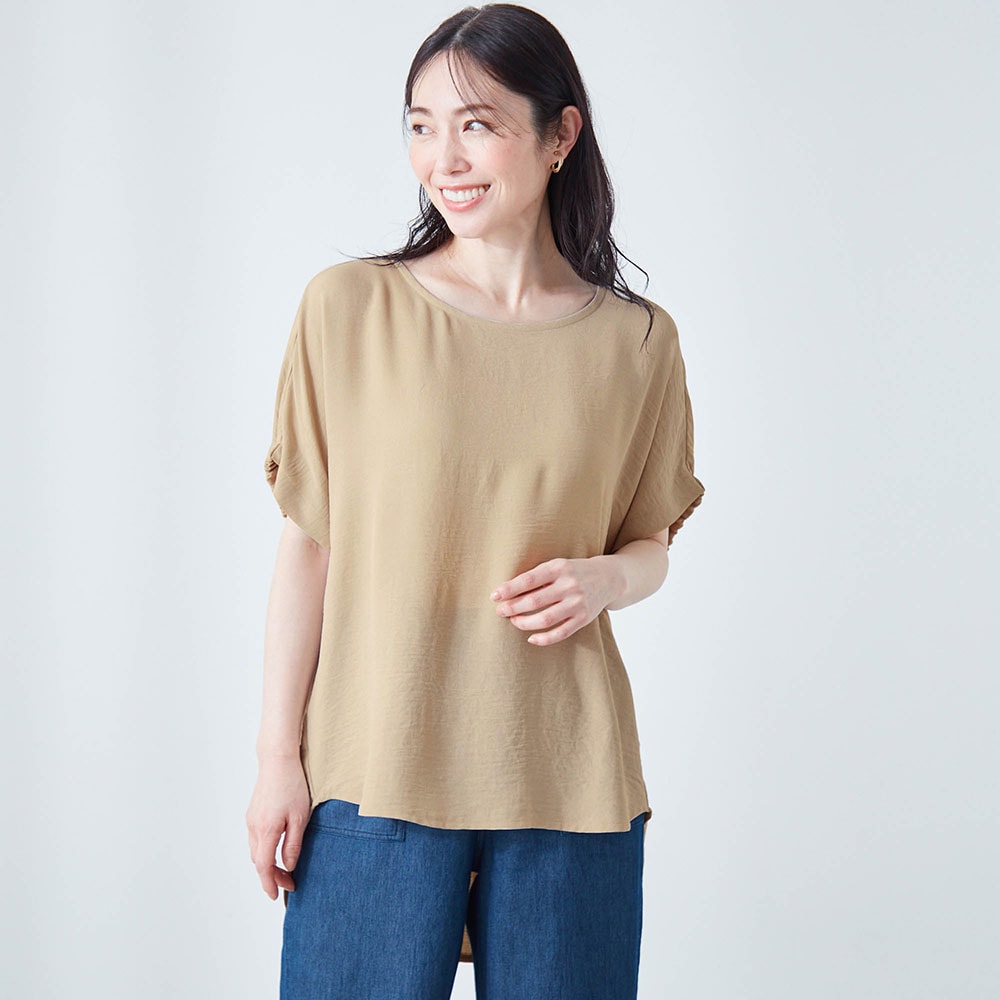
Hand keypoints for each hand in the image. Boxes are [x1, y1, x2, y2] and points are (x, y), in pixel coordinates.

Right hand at [245, 755, 311, 899]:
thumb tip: (289, 865)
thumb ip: (293, 844)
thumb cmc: (292, 785)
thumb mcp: (300, 817)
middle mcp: (254, 827)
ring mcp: (251, 820)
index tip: (276, 895)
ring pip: (255, 851)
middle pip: (258, 861)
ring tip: (285, 869)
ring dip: (267, 864)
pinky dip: (264, 851)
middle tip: (289, 883)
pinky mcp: (253, 813)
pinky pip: (255, 839)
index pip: (264, 867)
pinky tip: (276, 850)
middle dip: (271, 876)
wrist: (277, 760)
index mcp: (266, 831)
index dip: (269, 884)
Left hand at [490, 555, 623, 645]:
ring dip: (524, 622)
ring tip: (514, 621)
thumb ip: (537, 576)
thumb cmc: (574, 571)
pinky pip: (561, 632)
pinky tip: (531, 638)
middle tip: (500, 611)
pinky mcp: (584, 618)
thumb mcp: (558, 565)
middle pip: (534, 600)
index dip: (510, 589)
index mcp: (559, 568)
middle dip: (513, 607)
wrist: (609, 577)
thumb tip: (507, 590)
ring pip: (545, 618)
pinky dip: (544, 638)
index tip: (495, 596)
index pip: (529, 579)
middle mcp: (569, 585)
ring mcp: (578, 603)